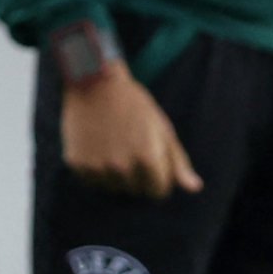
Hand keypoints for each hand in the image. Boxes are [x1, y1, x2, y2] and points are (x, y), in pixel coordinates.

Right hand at [60, 61, 200, 199]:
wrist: (94, 82)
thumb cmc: (134, 104)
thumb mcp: (162, 128)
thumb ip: (178, 162)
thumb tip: (195, 188)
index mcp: (148, 159)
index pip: (158, 191)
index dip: (158, 176)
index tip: (151, 157)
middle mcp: (122, 167)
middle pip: (135, 191)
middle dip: (137, 175)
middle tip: (129, 145)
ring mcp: (98, 167)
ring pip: (113, 188)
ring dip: (115, 174)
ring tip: (113, 145)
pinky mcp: (77, 164)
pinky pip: (92, 182)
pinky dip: (95, 170)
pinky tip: (96, 146)